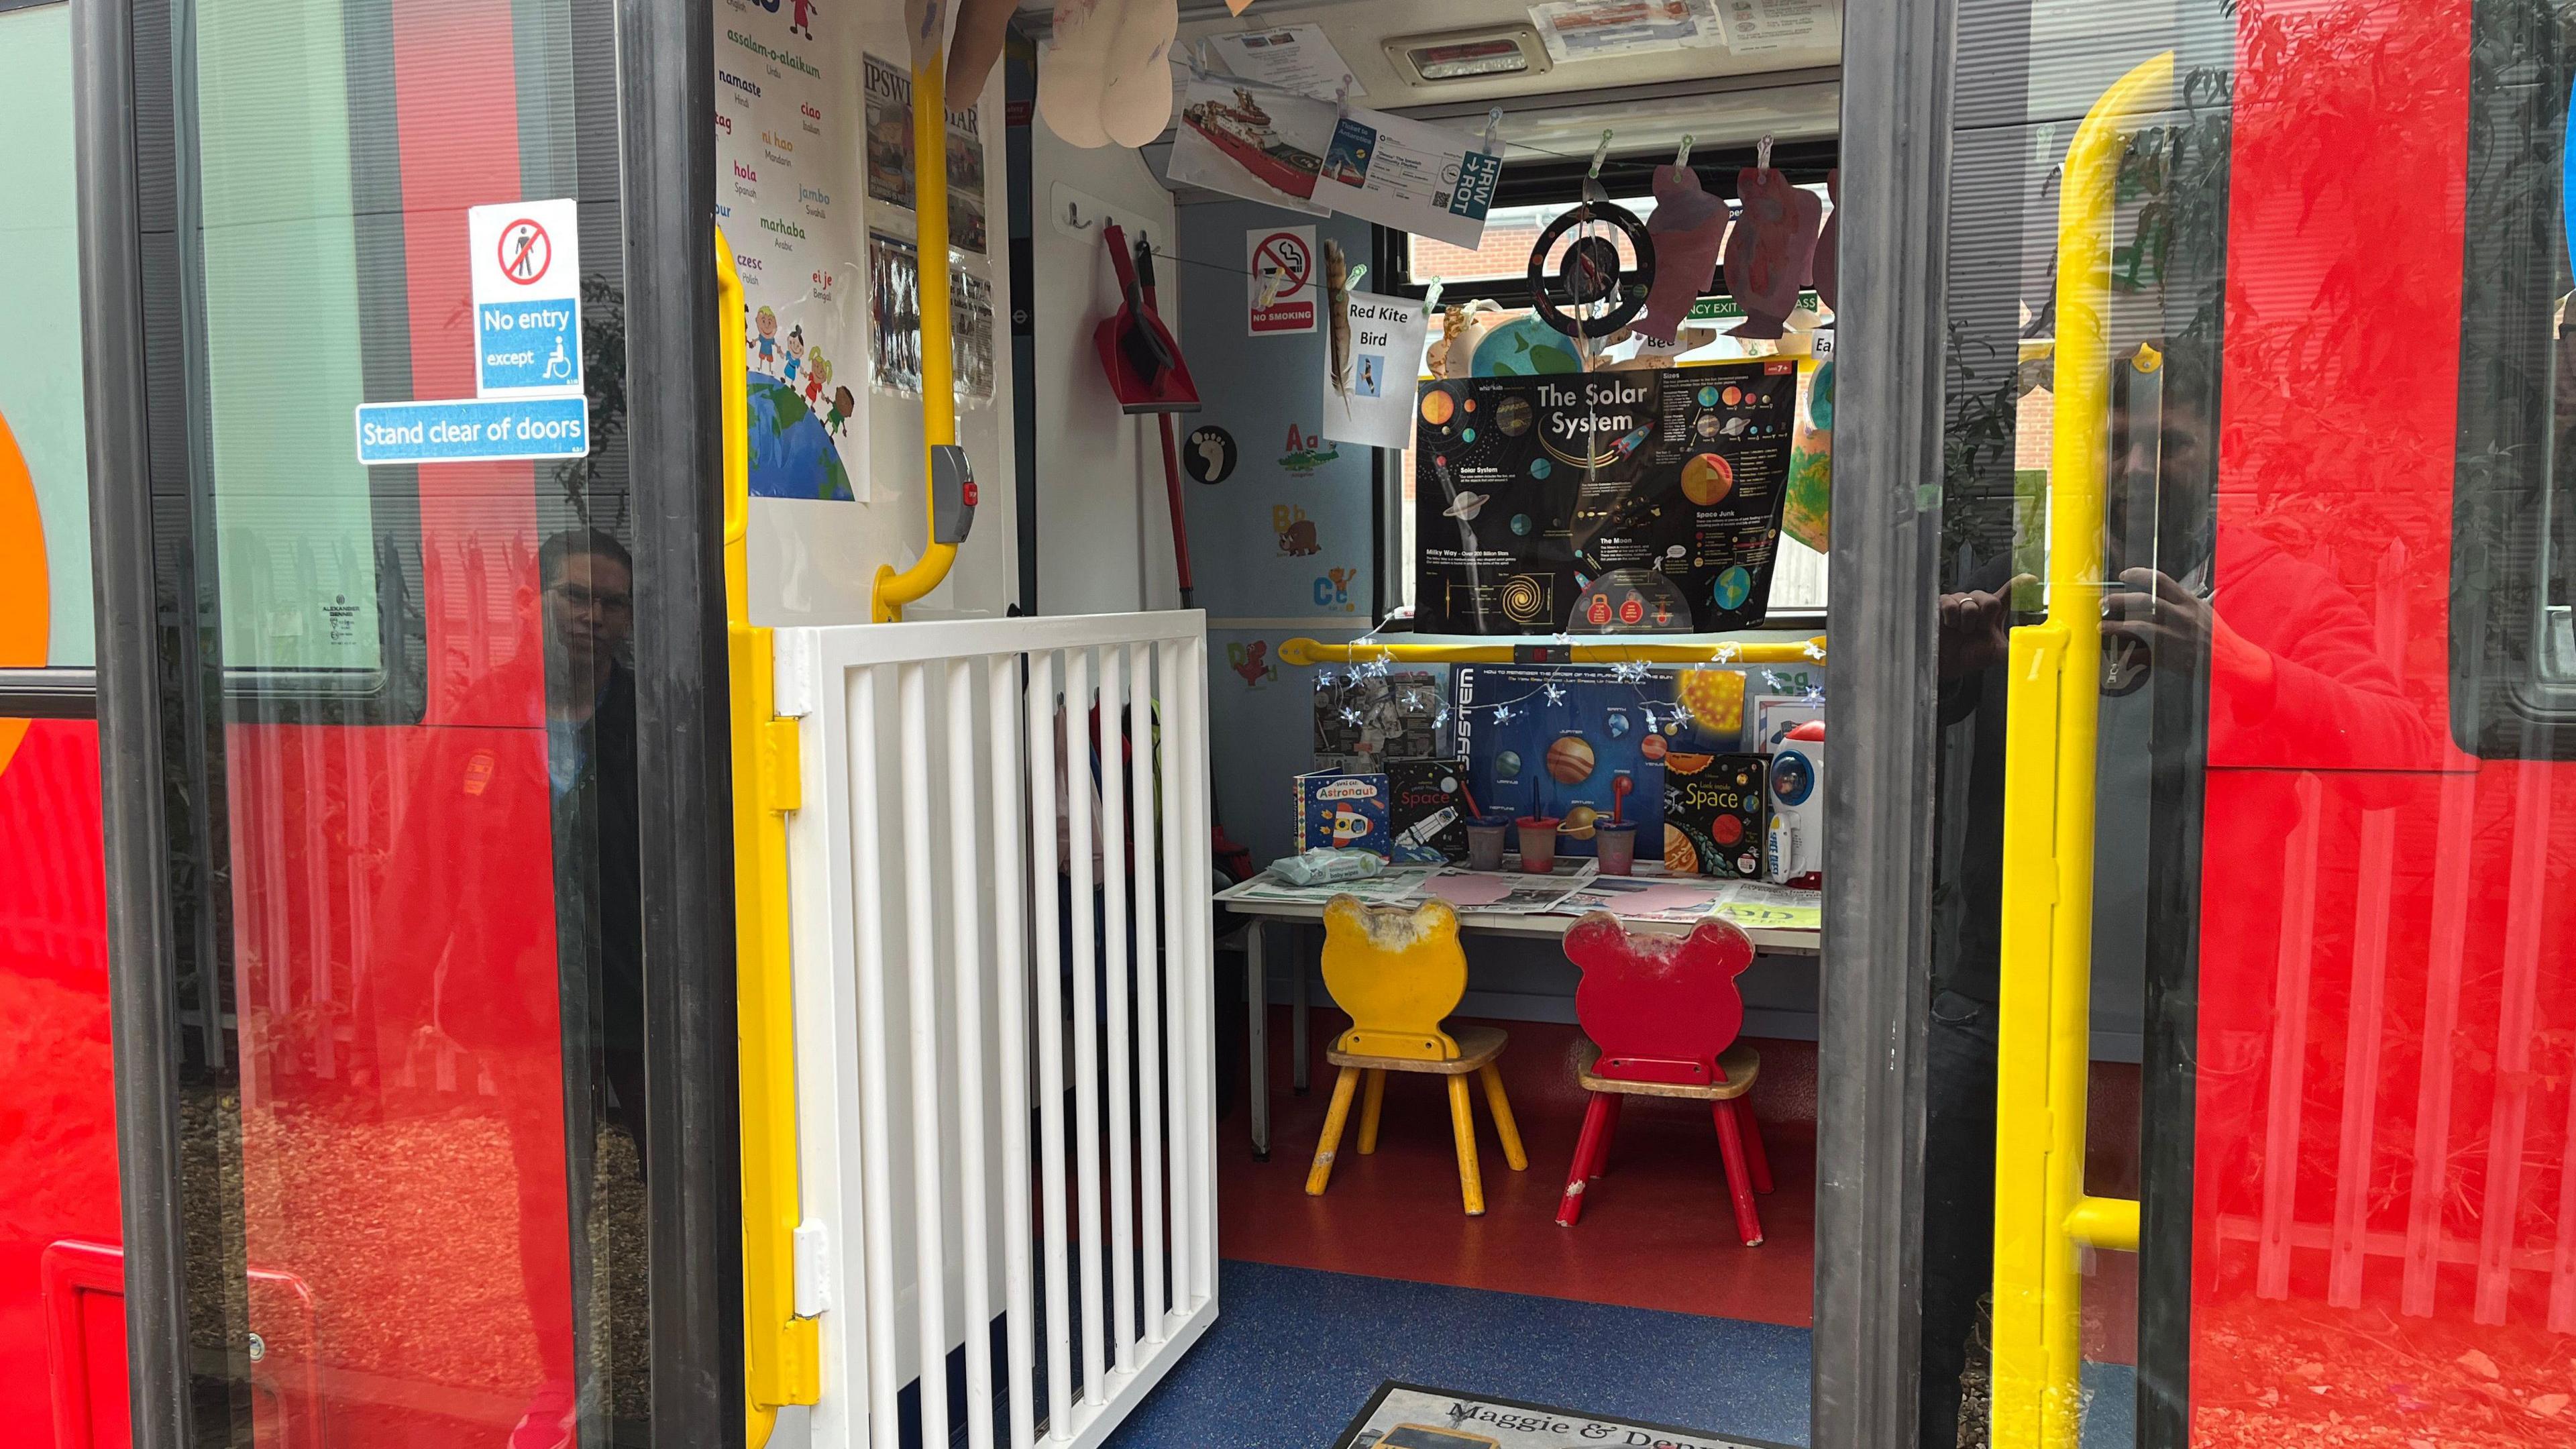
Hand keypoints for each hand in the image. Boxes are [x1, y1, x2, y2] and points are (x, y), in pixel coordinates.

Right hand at [1939, 574, 2033, 679]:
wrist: (1946, 663)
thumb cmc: (1969, 655)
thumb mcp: (1996, 654)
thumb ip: (2015, 649)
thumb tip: (2035, 648)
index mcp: (1993, 611)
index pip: (2009, 593)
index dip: (2020, 584)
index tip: (2031, 579)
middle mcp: (1978, 602)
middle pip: (1991, 600)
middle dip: (1985, 619)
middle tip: (1977, 631)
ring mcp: (1960, 601)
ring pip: (1970, 604)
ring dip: (1966, 623)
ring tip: (1961, 631)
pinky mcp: (1943, 602)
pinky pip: (1951, 605)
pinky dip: (1952, 619)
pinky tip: (1950, 626)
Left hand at [2101, 567, 2272, 695]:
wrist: (2230, 661)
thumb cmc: (2215, 635)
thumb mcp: (2202, 611)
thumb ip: (2180, 602)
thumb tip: (2157, 594)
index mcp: (2188, 602)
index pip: (2160, 581)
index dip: (2138, 575)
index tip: (2124, 575)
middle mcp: (2181, 617)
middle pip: (2144, 602)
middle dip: (2119, 600)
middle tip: (2104, 602)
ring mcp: (2174, 637)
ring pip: (2138, 627)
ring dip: (2116, 626)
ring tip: (2102, 627)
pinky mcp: (2169, 657)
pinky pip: (2142, 653)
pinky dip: (2127, 653)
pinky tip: (2116, 652)